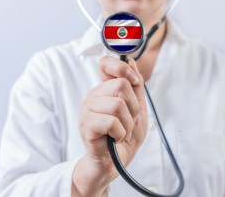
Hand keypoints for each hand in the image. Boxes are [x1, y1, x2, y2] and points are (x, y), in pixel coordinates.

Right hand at [72, 56, 147, 196]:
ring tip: (121, 131)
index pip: (106, 63)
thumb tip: (132, 62)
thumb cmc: (124, 136)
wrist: (114, 163)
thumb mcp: (138, 109)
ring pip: (118, 104)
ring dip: (127, 123)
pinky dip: (120, 133)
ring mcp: (87, 110)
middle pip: (121, 84)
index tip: (134, 81)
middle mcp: (94, 96)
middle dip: (133, 107)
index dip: (122, 67)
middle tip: (128, 121)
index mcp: (104, 90)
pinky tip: (115, 138)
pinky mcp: (86, 125)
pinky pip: (111, 122)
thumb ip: (136, 86)